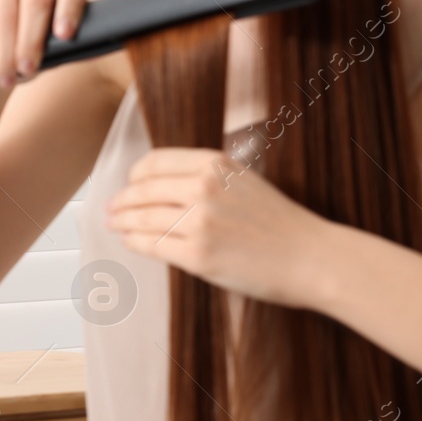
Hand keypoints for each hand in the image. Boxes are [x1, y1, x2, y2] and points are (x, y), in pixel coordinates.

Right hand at [0, 0, 86, 88]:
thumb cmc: (27, 55)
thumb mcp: (51, 56)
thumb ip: (66, 50)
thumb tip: (82, 53)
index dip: (68, 12)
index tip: (64, 36)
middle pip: (36, 0)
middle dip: (30, 39)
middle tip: (26, 70)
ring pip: (5, 10)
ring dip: (4, 49)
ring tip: (4, 79)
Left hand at [104, 147, 337, 309]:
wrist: (312, 257)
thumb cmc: (280, 222)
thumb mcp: (243, 181)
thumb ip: (206, 177)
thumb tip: (159, 184)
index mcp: (214, 163)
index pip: (154, 162)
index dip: (134, 176)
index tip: (128, 185)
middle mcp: (204, 188)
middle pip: (143, 190)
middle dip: (121, 201)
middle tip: (109, 208)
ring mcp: (200, 222)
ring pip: (143, 219)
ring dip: (122, 222)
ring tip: (114, 225)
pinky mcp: (199, 256)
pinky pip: (153, 246)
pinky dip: (135, 243)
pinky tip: (130, 241)